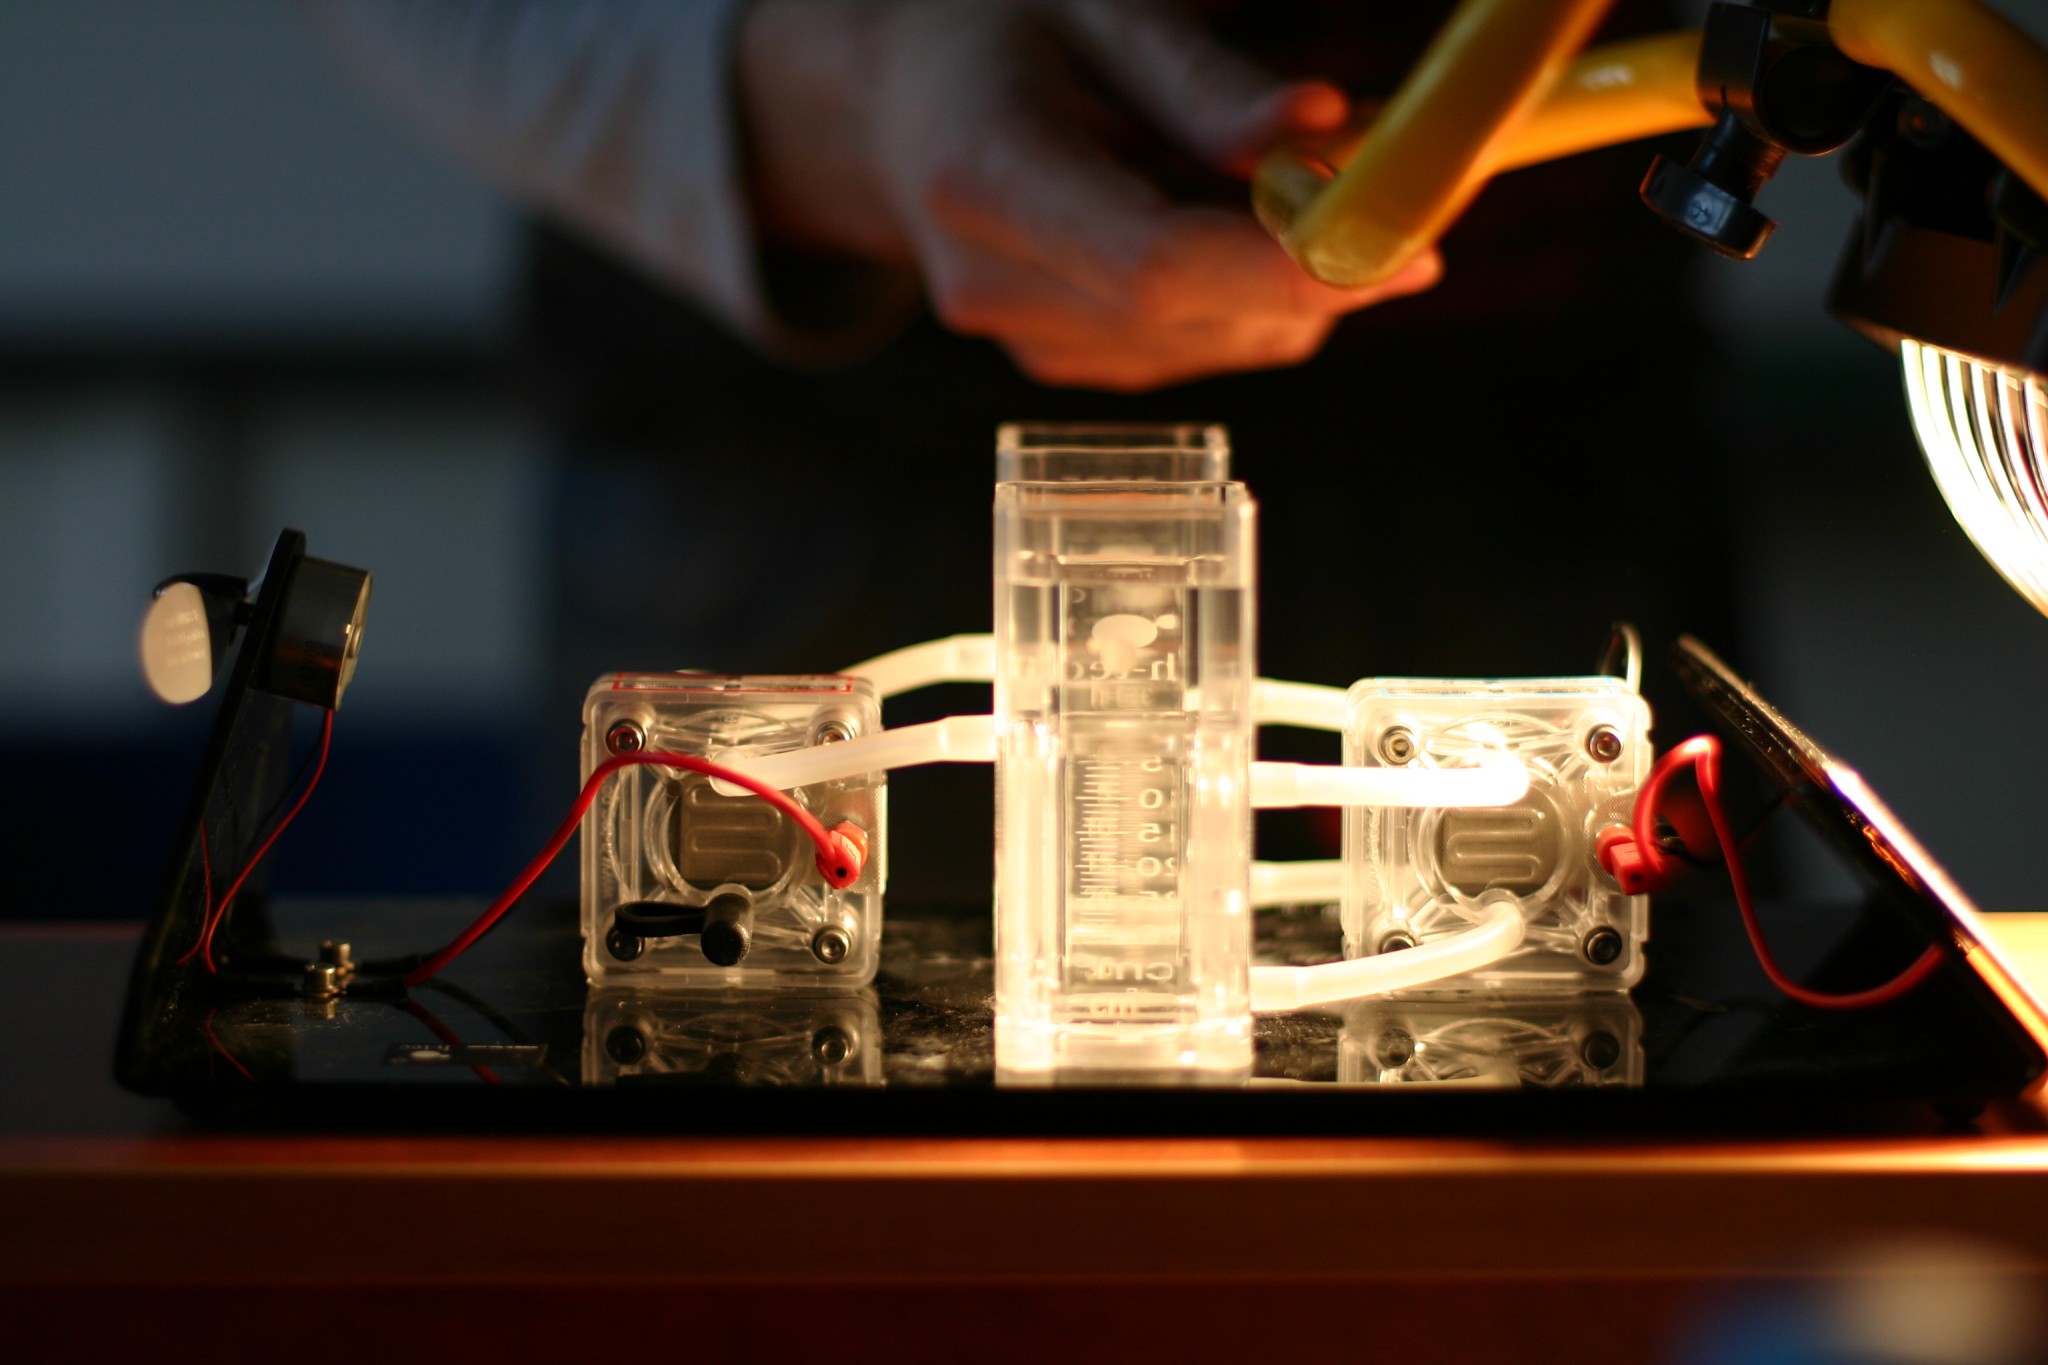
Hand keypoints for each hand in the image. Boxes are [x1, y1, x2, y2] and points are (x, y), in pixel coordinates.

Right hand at [739, 0, 1439, 390]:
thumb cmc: (998, 36)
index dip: (1287, 268)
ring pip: (1217, 343)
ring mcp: (1026, 340)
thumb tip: (1321, 132)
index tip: (1406, 245)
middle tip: (1398, 186)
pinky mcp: (1065, 362)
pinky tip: (1225, 217)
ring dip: (1289, 276)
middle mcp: (992, 286)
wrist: (892, 107)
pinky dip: (1250, 292)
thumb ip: (1202, 80)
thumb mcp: (1095, 7)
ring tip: (1273, 177)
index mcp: (982, 177)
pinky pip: (1201, 347)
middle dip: (1320, 266)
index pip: (1152, 266)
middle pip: (1196, 316)